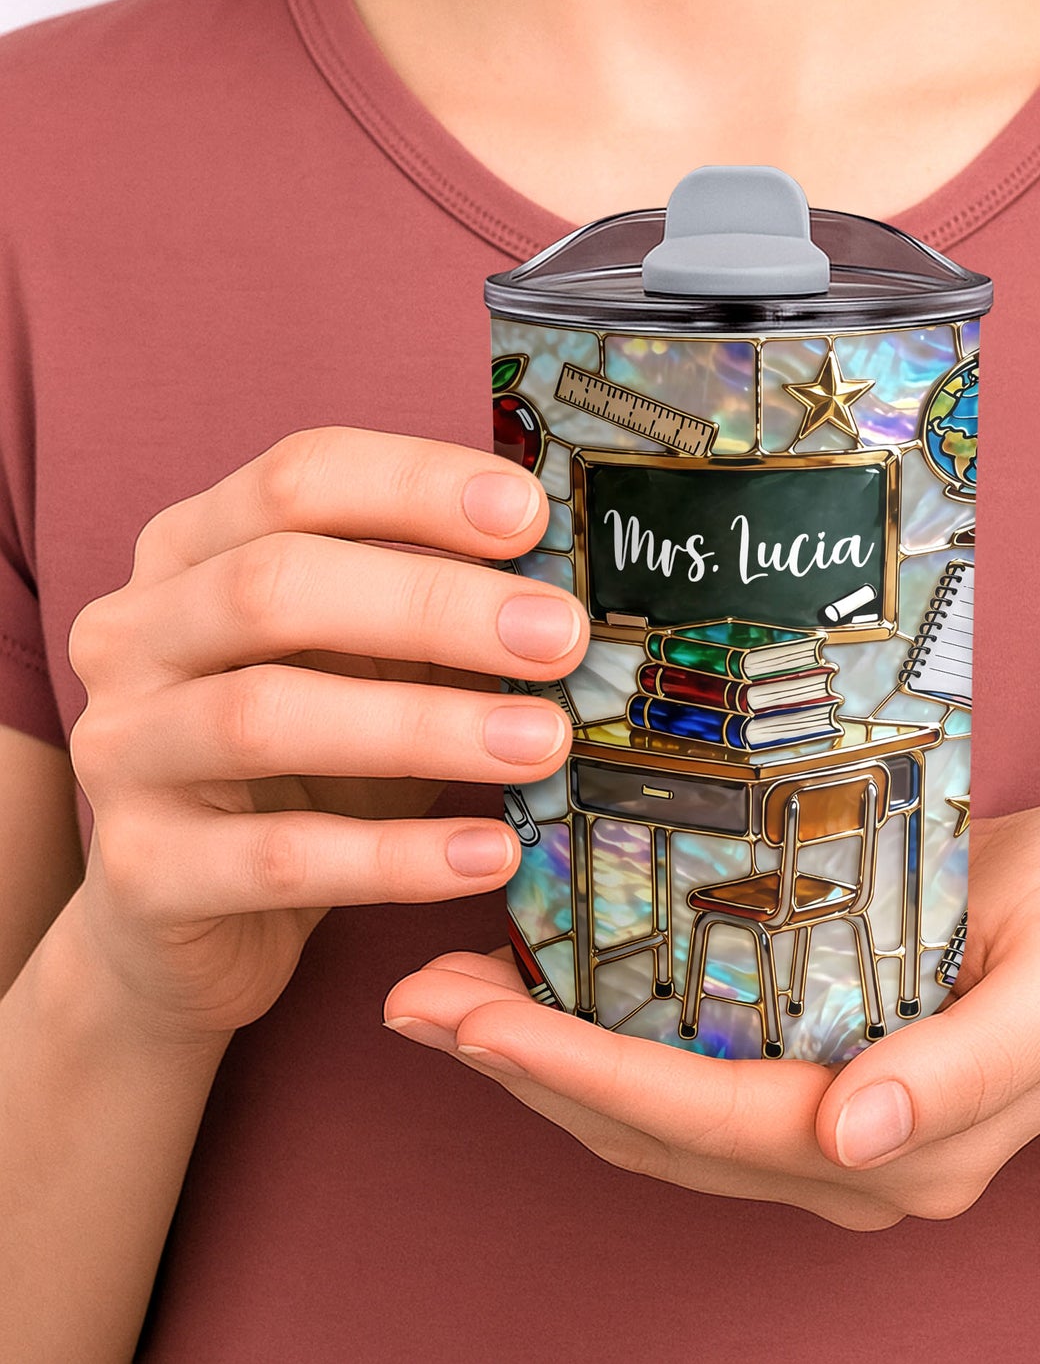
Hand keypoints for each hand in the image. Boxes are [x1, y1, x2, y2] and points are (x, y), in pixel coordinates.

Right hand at [66, 426, 587, 1041]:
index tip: (530, 515)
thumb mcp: (367, 666)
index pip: (295, 481)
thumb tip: (563, 587)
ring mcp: (123, 752)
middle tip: (558, 637)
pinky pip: (281, 858)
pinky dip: (398, 856)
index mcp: (190, 552)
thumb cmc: (303, 762)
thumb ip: (438, 614)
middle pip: (273, 586)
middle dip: (433, 604)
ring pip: (265, 718)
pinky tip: (492, 852)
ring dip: (425, 726)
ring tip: (544, 743)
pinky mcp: (144, 871)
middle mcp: (134, 635)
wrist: (191, 910)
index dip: (415, 487)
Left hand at [382, 801, 1039, 1228]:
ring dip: (541, 1064)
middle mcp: (851, 1153)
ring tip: (441, 1002)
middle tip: (418, 1004)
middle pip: (660, 1128)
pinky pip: (681, 1074)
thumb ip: (975, 1065)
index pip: (718, 1120)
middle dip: (529, 1072)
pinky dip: (596, 1043)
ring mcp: (826, 1125)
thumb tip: (851, 1140)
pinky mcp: (811, 1073)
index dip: (592, 1077)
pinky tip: (536, 992)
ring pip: (654, 1114)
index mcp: (913, 1140)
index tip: (479, 1026)